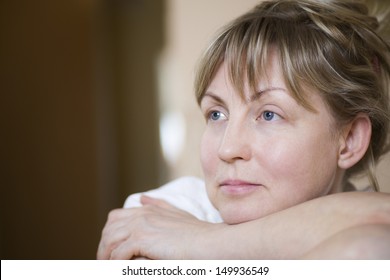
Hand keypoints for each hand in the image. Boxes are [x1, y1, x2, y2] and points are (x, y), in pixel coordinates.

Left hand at [97, 196, 223, 258]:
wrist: (212, 242)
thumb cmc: (198, 234)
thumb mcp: (178, 215)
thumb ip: (159, 206)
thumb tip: (142, 198)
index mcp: (148, 210)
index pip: (115, 218)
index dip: (109, 235)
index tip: (111, 252)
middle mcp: (142, 214)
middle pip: (109, 228)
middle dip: (104, 247)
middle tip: (107, 264)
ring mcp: (142, 225)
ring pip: (109, 240)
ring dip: (106, 257)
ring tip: (110, 269)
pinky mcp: (143, 239)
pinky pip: (118, 253)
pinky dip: (116, 264)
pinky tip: (121, 270)